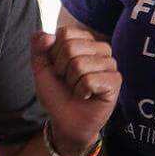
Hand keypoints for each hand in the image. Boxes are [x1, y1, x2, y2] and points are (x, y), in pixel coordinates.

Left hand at [31, 27, 119, 155]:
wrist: (65, 121)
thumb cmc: (57, 94)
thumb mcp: (41, 68)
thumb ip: (39, 47)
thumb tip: (46, 35)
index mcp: (84, 40)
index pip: (65, 33)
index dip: (54, 54)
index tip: (58, 69)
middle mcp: (100, 49)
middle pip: (70, 47)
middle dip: (61, 69)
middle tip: (68, 81)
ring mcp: (110, 64)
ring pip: (80, 64)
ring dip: (72, 82)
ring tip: (78, 89)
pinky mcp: (115, 80)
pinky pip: (90, 80)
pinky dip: (82, 92)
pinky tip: (87, 96)